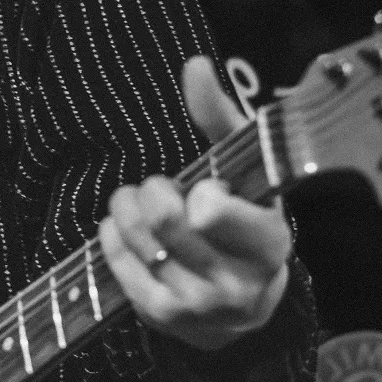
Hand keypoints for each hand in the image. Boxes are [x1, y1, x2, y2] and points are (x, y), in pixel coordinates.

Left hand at [99, 56, 290, 350]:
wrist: (242, 303)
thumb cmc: (242, 219)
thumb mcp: (246, 172)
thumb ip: (220, 117)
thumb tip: (194, 65)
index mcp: (269, 243)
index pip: (211, 211)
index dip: (199, 191)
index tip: (205, 190)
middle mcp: (238, 283)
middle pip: (164, 218)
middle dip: (152, 190)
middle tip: (159, 187)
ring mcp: (199, 305)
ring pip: (136, 237)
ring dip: (126, 206)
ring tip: (137, 201)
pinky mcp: (164, 317)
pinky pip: (118, 261)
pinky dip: (112, 233)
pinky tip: (123, 226)